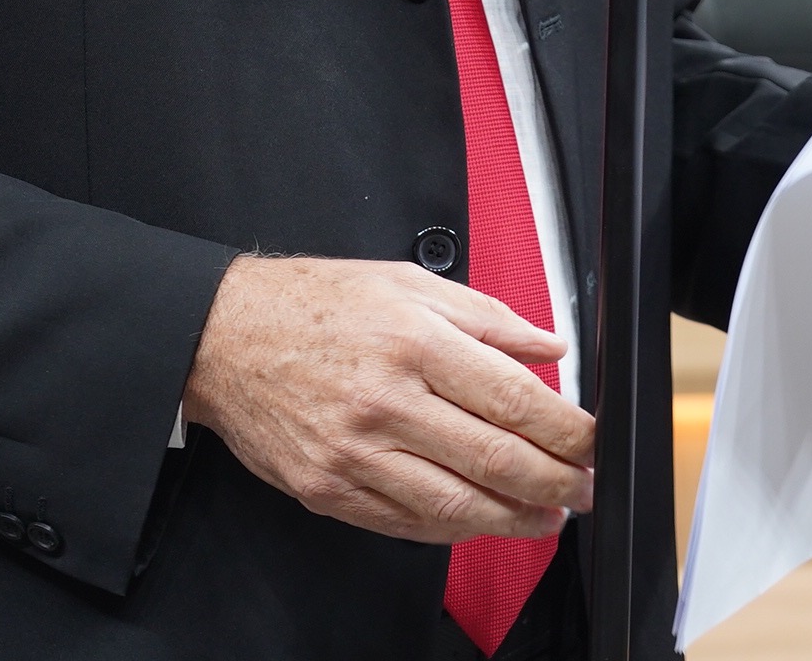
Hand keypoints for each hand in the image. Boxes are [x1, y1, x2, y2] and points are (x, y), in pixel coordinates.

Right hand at [182, 255, 593, 544]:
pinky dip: (454, 530)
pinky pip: (405, 524)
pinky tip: (482, 521)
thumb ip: (487, 316)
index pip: (512, 398)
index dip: (566, 430)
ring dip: (514, 518)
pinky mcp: (328, 489)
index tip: (591, 441)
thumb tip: (549, 347)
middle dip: (556, 483)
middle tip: (585, 489)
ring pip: (455, 506)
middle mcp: (385, 400)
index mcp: (413, 340)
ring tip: (547, 516)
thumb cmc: (313, 303)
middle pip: (494, 459)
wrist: (220, 336)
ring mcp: (354, 452)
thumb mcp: (406, 282)